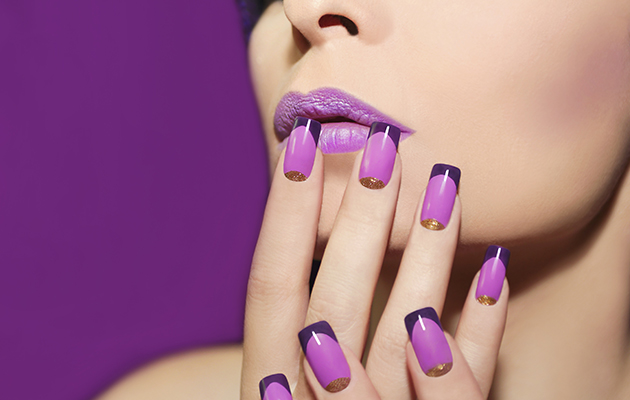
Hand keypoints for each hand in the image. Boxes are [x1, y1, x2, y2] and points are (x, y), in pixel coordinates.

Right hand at [240, 120, 508, 399]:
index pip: (272, 286)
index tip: (302, 144)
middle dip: (357, 222)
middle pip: (335, 301)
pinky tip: (497, 268)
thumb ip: (304, 325)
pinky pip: (460, 388)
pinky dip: (480, 329)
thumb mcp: (285, 380)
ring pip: (403, 335)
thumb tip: (319, 244)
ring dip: (426, 258)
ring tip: (447, 184)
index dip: (285, 217)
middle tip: (384, 145)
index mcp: (269, 384)